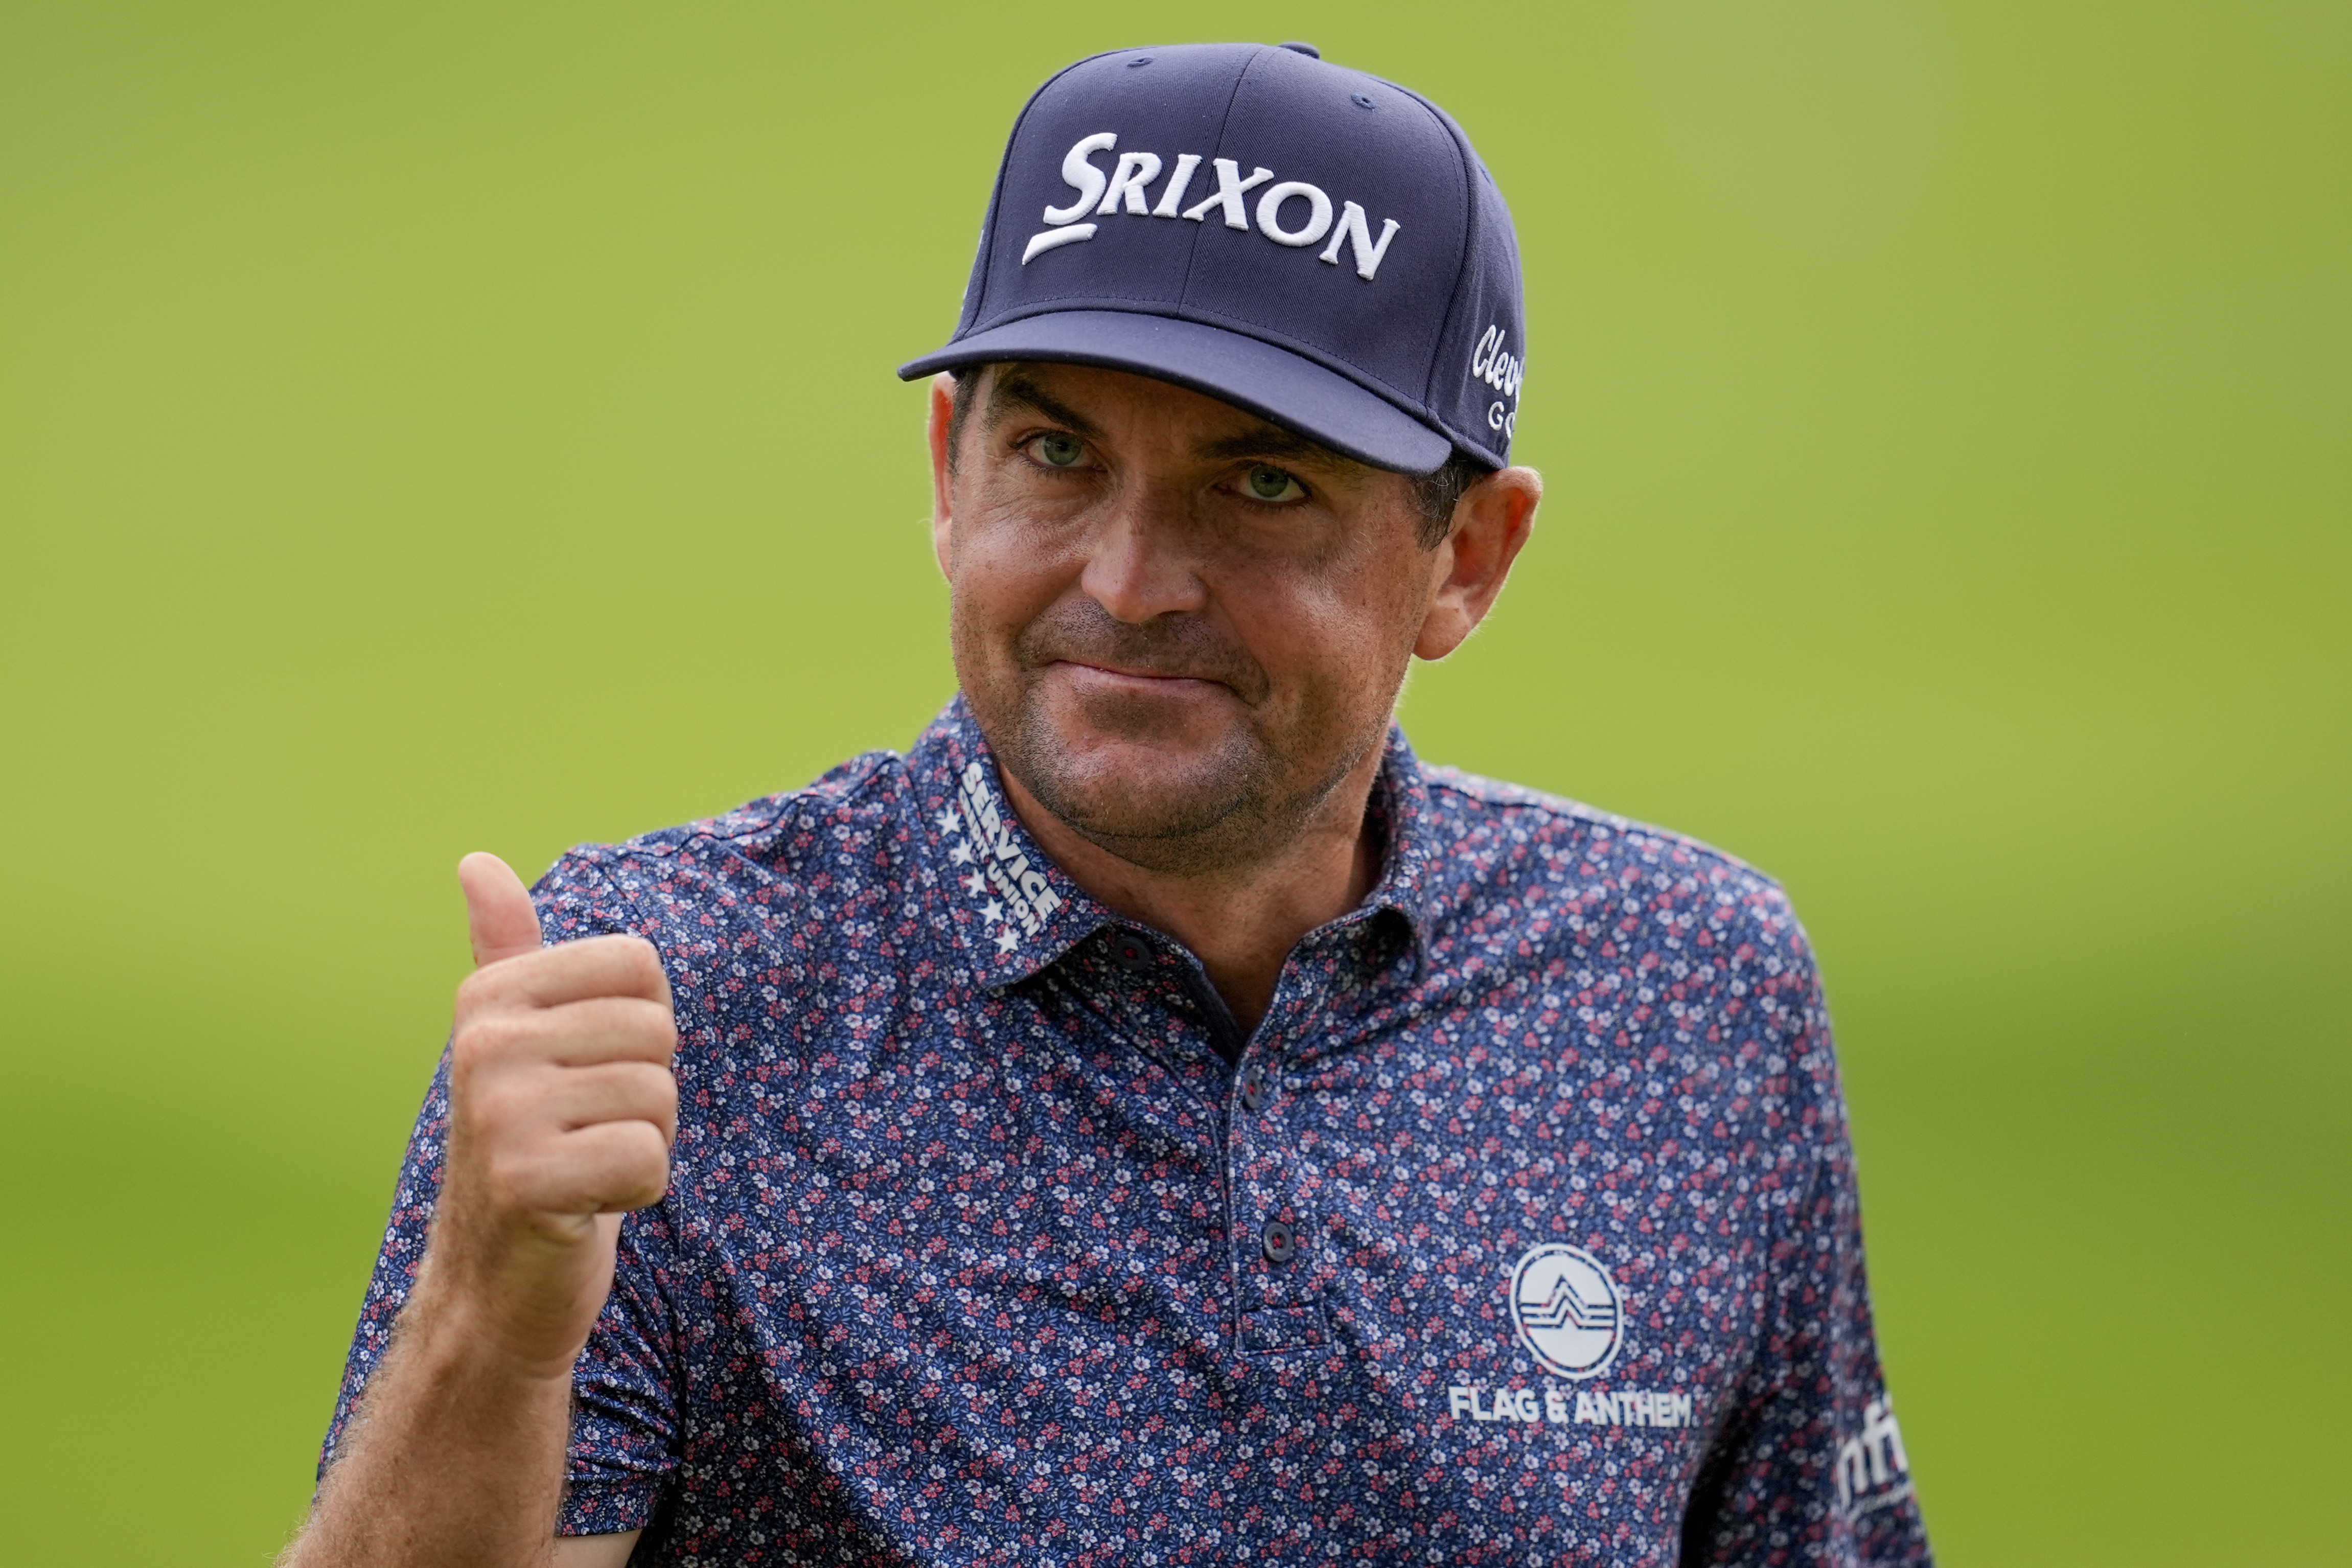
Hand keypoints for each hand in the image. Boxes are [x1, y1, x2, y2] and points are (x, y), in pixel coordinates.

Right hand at [428, 852, 678, 1376]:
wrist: (491, 1285)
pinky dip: (637, 1192)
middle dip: (645, 1094)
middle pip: (657, 1033)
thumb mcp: (518, 1042)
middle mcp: (484, 1043)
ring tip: (584, 1167)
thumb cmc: (530, 1149)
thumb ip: (506, 952)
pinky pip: (649, 1157)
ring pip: (659, 1097)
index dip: (640, 1029)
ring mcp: (500, 1111)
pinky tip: (586, 1207)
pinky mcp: (526, 1180)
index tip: (584, 1074)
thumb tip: (474, 860)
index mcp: (490, 997)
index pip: (640, 965)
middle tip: (586, 1134)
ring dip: (643, 1144)